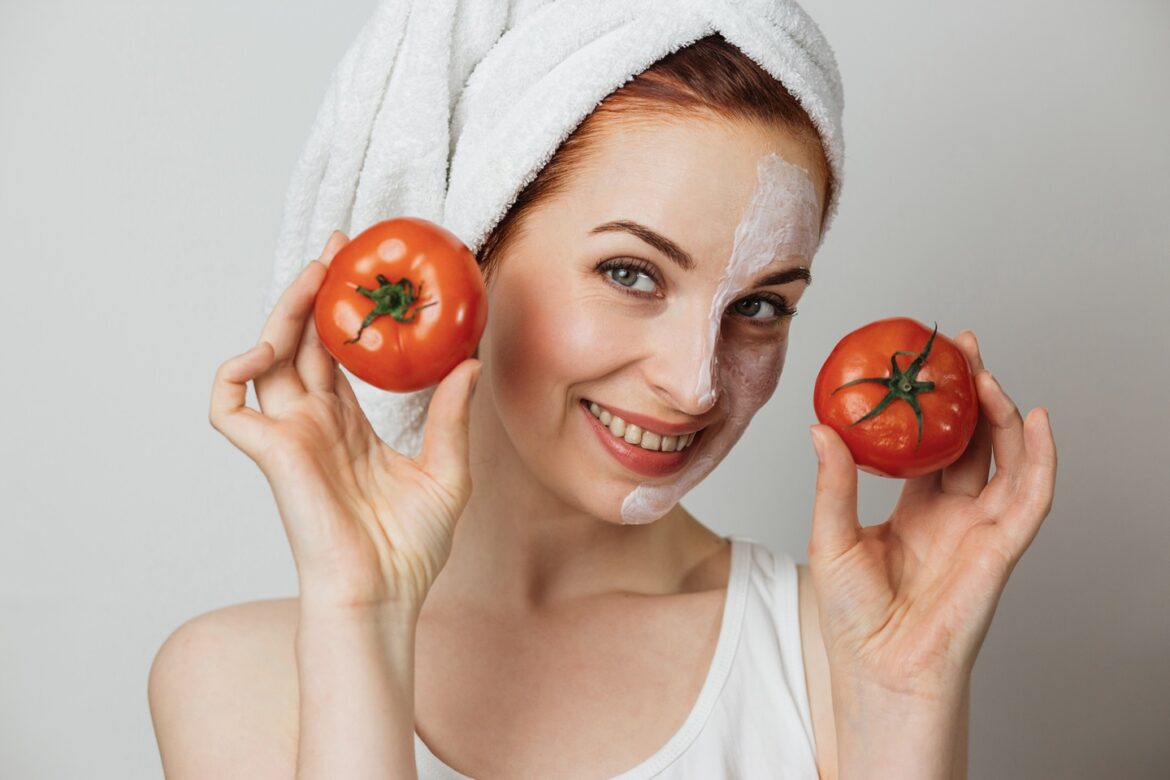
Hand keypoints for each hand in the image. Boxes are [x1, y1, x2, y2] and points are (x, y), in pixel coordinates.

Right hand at [209, 231, 481, 613]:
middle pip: (299, 341)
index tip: (361, 266)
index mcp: (347, 425)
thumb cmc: (410, 546)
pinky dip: (233, 372)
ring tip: (314, 275)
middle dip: (312, 290)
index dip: (342, 309)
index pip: (335, 352)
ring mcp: (289, 436)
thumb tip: (469, 362)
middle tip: (336, 247)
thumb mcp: (447, 469)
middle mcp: (313, 423)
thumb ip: (450, 415)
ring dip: (283, 311)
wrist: (386, 593)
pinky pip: (228, 406)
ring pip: (267, 357)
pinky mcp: (271, 453)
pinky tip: (267, 348)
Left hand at [807, 330, 1056, 697]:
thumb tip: (820, 428)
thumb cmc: (851, 616)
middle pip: (973, 443)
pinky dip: (1039, 458)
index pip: (933, 446)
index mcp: (915, 512)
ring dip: (1001, 415)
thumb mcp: (831, 536)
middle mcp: (952, 515)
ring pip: (1005, 460)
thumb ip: (834, 483)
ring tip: (986, 373)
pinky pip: (1031, 496)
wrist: (877, 667)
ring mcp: (980, 530)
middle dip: (971, 394)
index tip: (926, 363)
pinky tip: (1033, 419)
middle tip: (961, 348)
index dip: (934, 406)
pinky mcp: (1001, 548)